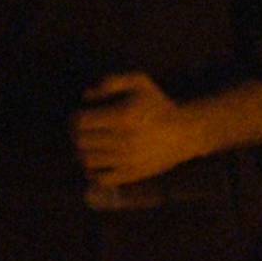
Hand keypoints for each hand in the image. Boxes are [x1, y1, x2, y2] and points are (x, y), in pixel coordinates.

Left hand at [72, 71, 202, 191]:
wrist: (184, 132)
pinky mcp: (131, 175)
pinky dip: (93, 172)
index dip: (76, 118)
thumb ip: (112, 81)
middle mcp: (123, 140)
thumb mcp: (140, 82)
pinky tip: (97, 162)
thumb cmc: (158, 104)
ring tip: (90, 145)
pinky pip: (101, 179)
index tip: (82, 116)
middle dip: (77, 134)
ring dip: (83, 152)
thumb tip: (87, 95)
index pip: (81, 122)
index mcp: (123, 116)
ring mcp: (126, 161)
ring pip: (87, 160)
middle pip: (81, 141)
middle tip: (83, 131)